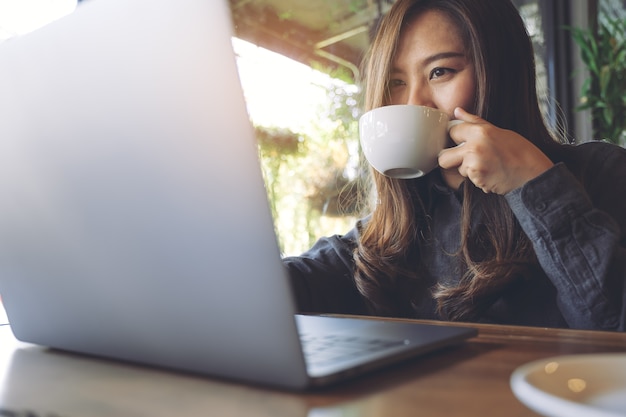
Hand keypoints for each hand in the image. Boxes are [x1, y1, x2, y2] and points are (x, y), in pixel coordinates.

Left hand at [438, 107, 553, 193]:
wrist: (533, 174)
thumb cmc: (520, 151)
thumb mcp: (499, 131)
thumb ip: (474, 122)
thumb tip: (457, 111)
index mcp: (480, 132)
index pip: (451, 131)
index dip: (456, 137)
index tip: (462, 140)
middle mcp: (474, 147)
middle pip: (444, 157)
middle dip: (451, 159)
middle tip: (467, 158)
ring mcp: (474, 165)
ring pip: (457, 169)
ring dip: (467, 169)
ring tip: (486, 165)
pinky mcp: (477, 179)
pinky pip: (468, 179)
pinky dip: (477, 178)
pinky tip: (490, 174)